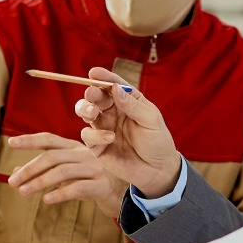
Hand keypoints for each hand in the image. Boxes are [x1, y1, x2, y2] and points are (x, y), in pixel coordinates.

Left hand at [6, 132, 124, 216]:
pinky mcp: (102, 186)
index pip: (49, 139)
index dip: (30, 140)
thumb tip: (18, 172)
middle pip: (53, 156)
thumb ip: (47, 171)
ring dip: (39, 182)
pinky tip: (47, 200)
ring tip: (23, 192)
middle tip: (12, 182)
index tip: (10, 143)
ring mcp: (95, 169)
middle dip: (30, 168)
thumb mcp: (70, 175)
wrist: (127, 196)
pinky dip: (61, 193)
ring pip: (62, 171)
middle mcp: (85, 154)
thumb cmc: (94, 183)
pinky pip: (78, 187)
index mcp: (76, 148)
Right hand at [74, 67, 183, 198]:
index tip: (93, 72)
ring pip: (86, 113)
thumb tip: (115, 88)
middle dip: (91, 93)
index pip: (113, 85)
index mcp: (127, 101)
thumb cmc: (157, 142)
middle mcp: (113, 112)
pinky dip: (95, 135)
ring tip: (92, 113)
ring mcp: (104, 128)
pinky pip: (88, 136)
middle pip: (96, 97)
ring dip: (85, 110)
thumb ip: (133, 105)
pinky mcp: (97, 146)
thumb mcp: (151, 120)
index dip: (103, 78)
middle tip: (91, 95)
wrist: (157, 171)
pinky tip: (110, 138)